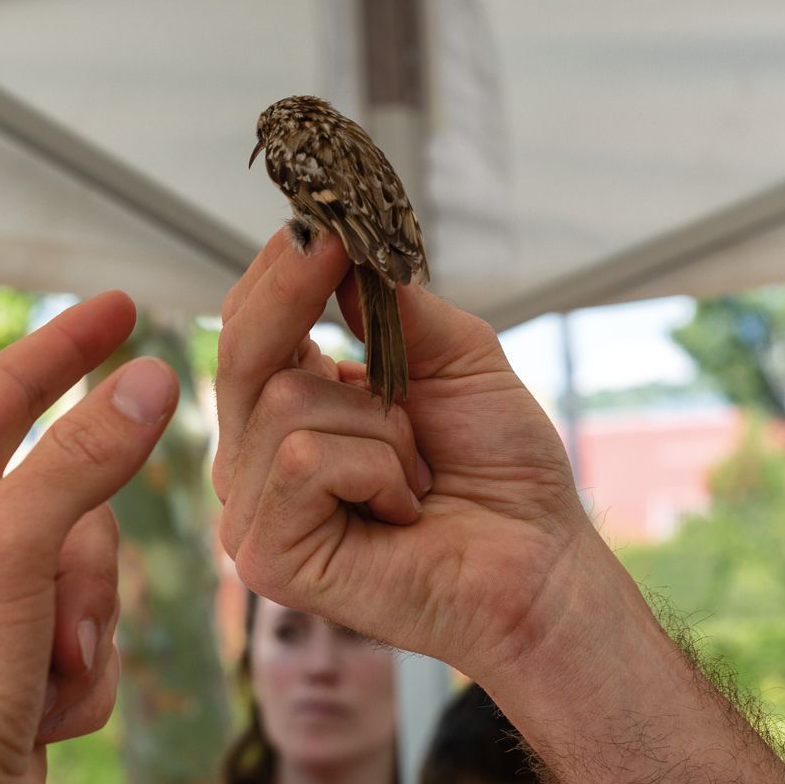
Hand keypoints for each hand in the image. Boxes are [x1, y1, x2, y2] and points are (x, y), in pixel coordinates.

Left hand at [0, 291, 177, 783]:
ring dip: (83, 629)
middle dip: (84, 569)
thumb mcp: (15, 544)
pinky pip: (84, 632)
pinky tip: (37, 708)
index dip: (68, 344)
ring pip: (88, 569)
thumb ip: (85, 453)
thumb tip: (150, 377)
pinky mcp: (1, 654)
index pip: (6, 385)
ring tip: (38, 674)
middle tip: (58, 618)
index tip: (120, 305)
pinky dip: (76, 674)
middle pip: (72, 495)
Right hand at [213, 229, 610, 681]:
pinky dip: (375, 469)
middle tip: (334, 242)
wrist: (541, 564)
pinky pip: (302, 460)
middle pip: (243, 350)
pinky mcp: (269, 559)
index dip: (278, 269)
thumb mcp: (453, 358)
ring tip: (417, 471)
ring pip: (286, 403)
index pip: (250, 327)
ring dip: (381, 425)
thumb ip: (390, 306)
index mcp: (287, 416)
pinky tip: (403, 508)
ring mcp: (254, 515)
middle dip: (298, 294)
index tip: (319, 219)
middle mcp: (256, 464)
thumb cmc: (500, 473)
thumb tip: (332, 242)